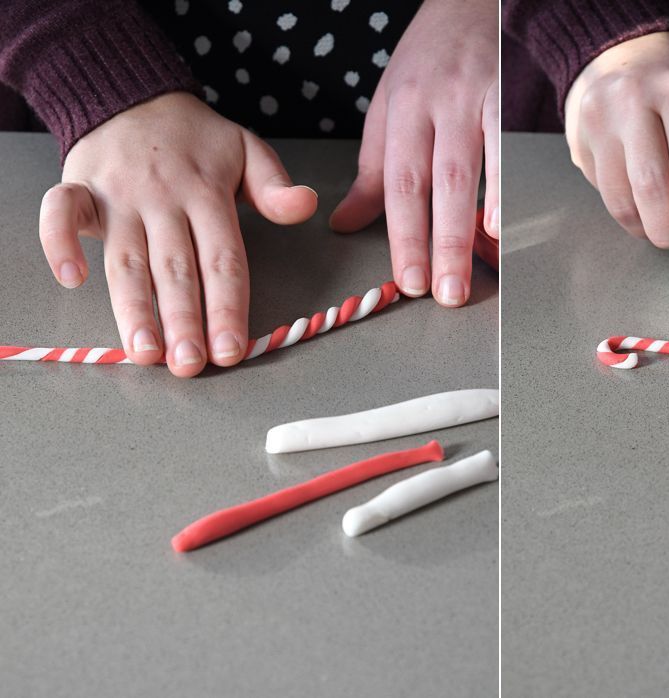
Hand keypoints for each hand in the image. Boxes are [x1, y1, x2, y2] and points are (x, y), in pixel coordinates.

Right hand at [39, 91, 317, 376]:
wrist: (133, 95)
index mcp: (208, 193)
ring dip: (133, 307)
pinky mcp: (80, 187)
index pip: (223, 259)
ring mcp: (119, 195)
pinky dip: (60, 242)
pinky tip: (72, 279)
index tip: (231, 351)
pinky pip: (62, 213)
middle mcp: (164, 198)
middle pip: (175, 269)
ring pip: (126, 258)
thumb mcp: (247, 149)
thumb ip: (274, 185)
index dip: (227, 307)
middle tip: (190, 365)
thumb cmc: (196, 139)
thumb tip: (306, 205)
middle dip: (183, 321)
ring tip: (145, 353)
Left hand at [328, 0, 498, 307]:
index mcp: (403, 111)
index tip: (408, 281)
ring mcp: (479, 99)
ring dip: (476, 225)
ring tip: (481, 268)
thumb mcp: (389, 107)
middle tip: (442, 293)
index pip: (399, 183)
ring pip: (475, 169)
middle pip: (437, 183)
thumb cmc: (430, 59)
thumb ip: (372, 170)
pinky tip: (506, 223)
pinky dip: (509, 188)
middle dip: (439, 243)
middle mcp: (439, 105)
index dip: (404, 236)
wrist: (473, 2)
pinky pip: (512, 148)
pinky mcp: (513, 96)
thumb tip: (345, 224)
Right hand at [564, 32, 668, 285]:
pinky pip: (604, 199)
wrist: (621, 52)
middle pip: (654, 195)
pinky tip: (639, 188)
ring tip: (664, 207)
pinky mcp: (577, 144)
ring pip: (624, 206)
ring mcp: (598, 124)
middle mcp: (634, 104)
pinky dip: (629, 210)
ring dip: (650, 226)